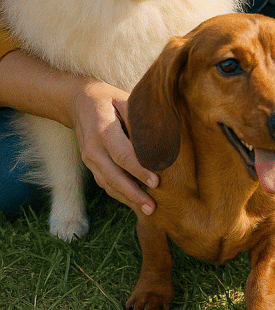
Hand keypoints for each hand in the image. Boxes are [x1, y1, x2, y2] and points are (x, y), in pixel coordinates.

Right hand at [70, 79, 157, 214]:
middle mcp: (93, 149)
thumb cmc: (108, 99)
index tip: (156, 182)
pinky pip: (105, 183)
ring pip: (108, 184)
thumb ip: (139, 120)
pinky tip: (134, 201)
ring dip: (127, 198)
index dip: (139, 170)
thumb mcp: (124, 100)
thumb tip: (161, 139)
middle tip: (153, 207)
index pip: (123, 155)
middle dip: (133, 193)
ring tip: (147, 209)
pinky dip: (119, 194)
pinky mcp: (90, 165)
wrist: (78, 102)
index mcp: (103, 130)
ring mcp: (88, 159)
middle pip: (113, 176)